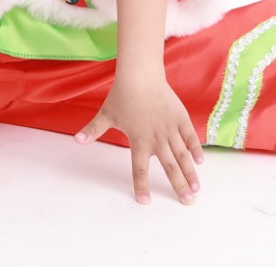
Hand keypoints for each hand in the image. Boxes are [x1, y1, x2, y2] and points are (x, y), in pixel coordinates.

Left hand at [77, 71, 203, 204]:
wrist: (140, 74)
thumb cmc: (122, 94)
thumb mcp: (105, 114)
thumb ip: (93, 130)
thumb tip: (76, 140)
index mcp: (138, 140)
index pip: (139, 168)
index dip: (141, 185)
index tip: (145, 201)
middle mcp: (156, 138)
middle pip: (170, 167)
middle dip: (179, 186)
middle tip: (188, 201)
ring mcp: (170, 128)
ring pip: (183, 155)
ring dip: (190, 172)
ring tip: (197, 189)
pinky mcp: (180, 117)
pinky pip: (190, 136)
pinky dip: (195, 149)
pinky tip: (200, 161)